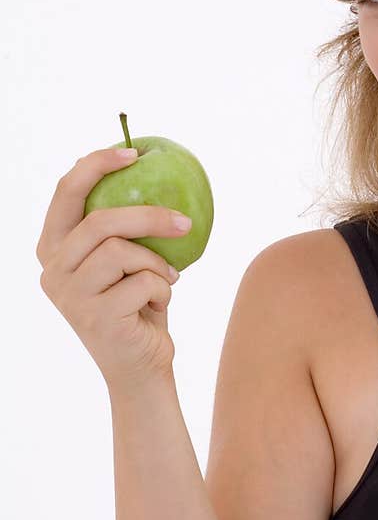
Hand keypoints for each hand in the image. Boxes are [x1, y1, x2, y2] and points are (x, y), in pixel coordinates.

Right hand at [36, 147, 192, 391]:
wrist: (141, 366)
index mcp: (53, 248)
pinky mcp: (96, 317)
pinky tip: (158, 304)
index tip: (133, 153)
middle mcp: (52, 271)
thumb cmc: (137, 305)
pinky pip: (143, 282)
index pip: (65, 193)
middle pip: (99, 222)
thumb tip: (153, 169)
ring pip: (123, 252)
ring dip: (156, 264)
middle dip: (147, 215)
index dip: (95, 165)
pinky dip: (163, 289)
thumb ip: (125, 227)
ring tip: (166, 278)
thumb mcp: (127, 260)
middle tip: (183, 220)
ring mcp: (70, 296)